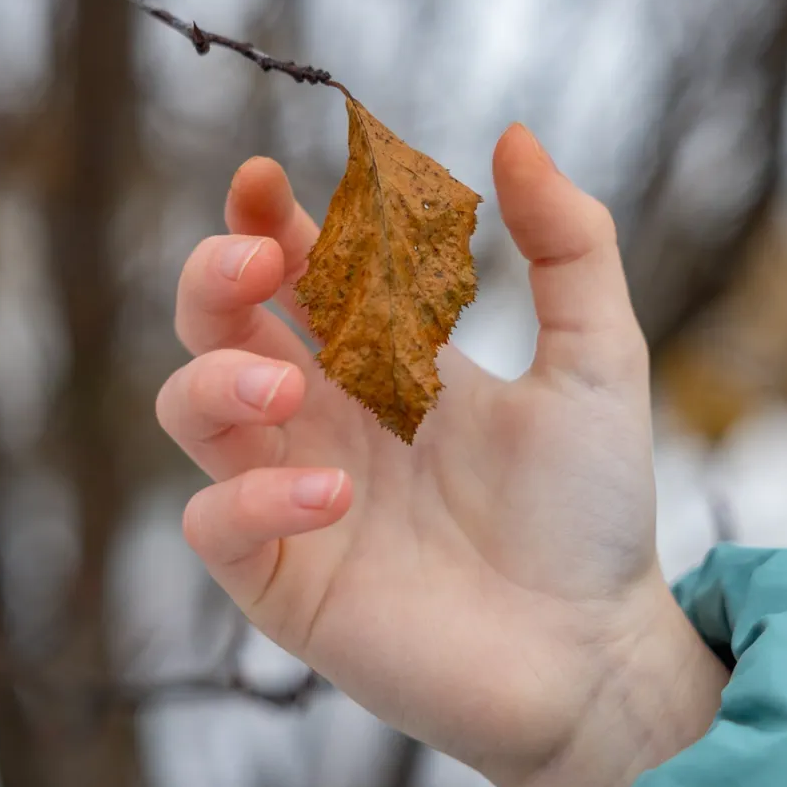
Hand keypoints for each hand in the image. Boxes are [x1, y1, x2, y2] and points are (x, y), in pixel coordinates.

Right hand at [157, 124, 726, 786]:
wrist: (598, 654)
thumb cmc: (594, 514)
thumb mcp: (597, 360)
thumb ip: (568, 247)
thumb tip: (517, 132)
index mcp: (384, 360)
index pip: (295, 268)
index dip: (267, 218)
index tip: (269, 182)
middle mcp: (326, 418)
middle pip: (215, 323)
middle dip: (214, 276)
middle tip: (260, 262)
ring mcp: (295, 497)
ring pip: (189, 410)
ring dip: (218, 378)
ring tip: (293, 385)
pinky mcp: (283, 582)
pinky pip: (213, 521)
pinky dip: (253, 495)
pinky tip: (336, 497)